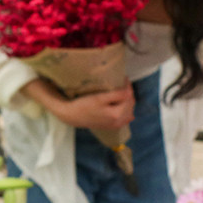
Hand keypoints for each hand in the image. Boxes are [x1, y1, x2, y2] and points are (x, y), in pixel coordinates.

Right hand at [20, 78, 134, 130]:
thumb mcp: (99, 97)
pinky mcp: (111, 126)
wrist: (70, 116)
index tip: (122, 77)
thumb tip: (128, 89)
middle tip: (122, 82)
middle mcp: (118, 120)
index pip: (128, 96)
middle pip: (131, 103)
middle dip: (129, 92)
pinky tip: (121, 106)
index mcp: (116, 113)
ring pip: (130, 111)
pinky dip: (126, 111)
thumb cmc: (82, 104)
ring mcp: (115, 124)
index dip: (127, 85)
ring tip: (121, 92)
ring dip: (128, 101)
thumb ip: (116, 94)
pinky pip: (125, 118)